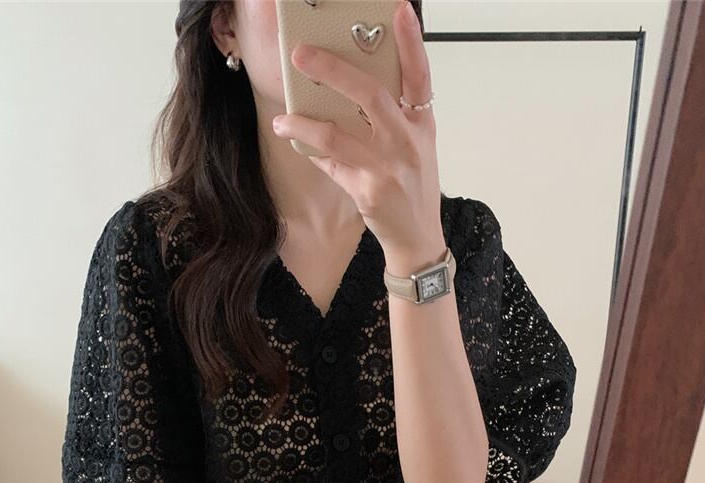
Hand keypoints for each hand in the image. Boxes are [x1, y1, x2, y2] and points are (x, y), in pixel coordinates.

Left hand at [271, 0, 442, 256]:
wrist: (418, 238)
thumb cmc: (413, 187)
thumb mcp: (415, 146)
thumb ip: (393, 116)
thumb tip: (349, 84)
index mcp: (422, 124)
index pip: (420, 75)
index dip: (411, 41)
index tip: (399, 9)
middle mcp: (407, 142)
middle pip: (370, 94)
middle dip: (333, 70)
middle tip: (301, 54)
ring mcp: (387, 167)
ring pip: (338, 134)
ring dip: (303, 123)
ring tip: (282, 118)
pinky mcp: (368, 191)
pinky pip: (330, 165)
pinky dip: (311, 154)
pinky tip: (296, 143)